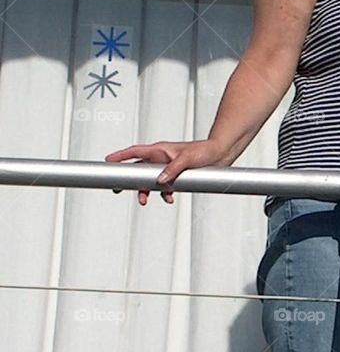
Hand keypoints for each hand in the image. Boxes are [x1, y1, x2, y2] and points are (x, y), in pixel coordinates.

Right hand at [105, 139, 228, 205]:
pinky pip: (165, 188)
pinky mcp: (176, 177)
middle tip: (117, 189)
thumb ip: (173, 170)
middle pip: (138, 170)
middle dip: (128, 180)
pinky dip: (165, 195)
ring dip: (146, 191)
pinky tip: (169, 199)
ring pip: (150, 181)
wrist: (220, 155)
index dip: (120, 156)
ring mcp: (168, 168)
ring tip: (144, 201)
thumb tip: (160, 181)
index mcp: (160, 150)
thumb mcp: (187, 159)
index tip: (107, 162)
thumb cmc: (204, 151)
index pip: (135, 152)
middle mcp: (161, 159)